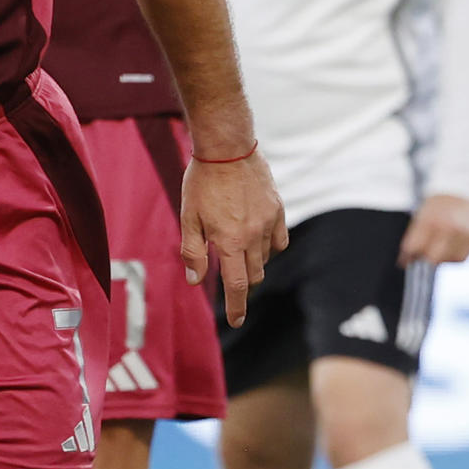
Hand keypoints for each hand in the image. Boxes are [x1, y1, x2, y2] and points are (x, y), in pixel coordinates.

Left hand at [181, 150, 288, 327]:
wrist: (227, 147)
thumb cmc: (202, 181)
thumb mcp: (189, 217)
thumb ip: (193, 252)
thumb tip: (195, 281)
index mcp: (230, 242)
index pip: (237, 286)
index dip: (237, 307)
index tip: (237, 321)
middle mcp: (253, 236)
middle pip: (253, 275)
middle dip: (243, 285)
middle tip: (233, 284)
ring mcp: (268, 222)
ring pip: (266, 258)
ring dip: (254, 265)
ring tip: (239, 255)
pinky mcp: (277, 209)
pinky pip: (279, 240)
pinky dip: (270, 248)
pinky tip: (258, 242)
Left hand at [401, 194, 468, 264]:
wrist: (461, 187)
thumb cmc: (437, 201)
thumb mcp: (422, 213)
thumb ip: (416, 235)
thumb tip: (408, 259)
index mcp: (430, 219)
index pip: (414, 247)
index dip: (407, 256)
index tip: (405, 260)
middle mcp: (449, 227)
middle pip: (432, 258)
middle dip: (425, 258)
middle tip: (422, 255)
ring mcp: (464, 233)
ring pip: (448, 259)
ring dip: (441, 258)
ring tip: (438, 247)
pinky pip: (462, 257)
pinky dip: (454, 255)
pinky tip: (450, 246)